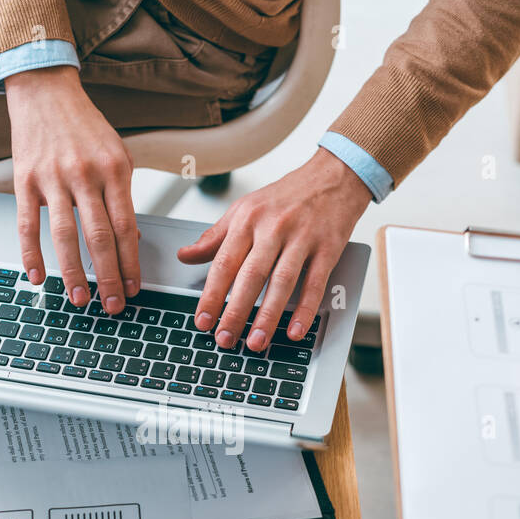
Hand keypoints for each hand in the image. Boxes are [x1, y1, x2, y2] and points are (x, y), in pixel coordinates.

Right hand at [5, 67, 137, 314]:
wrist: (45, 92)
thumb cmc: (85, 128)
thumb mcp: (117, 155)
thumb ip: (124, 197)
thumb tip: (132, 239)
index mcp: (113, 170)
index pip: (126, 227)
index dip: (131, 263)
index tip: (134, 289)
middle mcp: (84, 174)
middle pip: (99, 237)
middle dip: (108, 276)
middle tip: (112, 306)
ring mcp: (52, 178)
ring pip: (64, 236)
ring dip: (72, 273)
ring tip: (80, 299)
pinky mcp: (24, 180)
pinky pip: (27, 224)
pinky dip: (31, 254)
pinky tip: (37, 277)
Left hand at [177, 148, 371, 351]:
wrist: (333, 176)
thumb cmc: (286, 196)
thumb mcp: (244, 209)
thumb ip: (215, 236)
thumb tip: (186, 256)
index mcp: (248, 220)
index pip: (224, 263)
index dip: (211, 295)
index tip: (203, 320)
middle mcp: (273, 228)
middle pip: (250, 276)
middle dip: (235, 311)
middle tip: (225, 339)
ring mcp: (301, 238)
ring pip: (282, 281)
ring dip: (268, 316)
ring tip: (257, 342)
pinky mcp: (328, 247)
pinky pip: (315, 283)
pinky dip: (305, 309)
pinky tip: (295, 330)